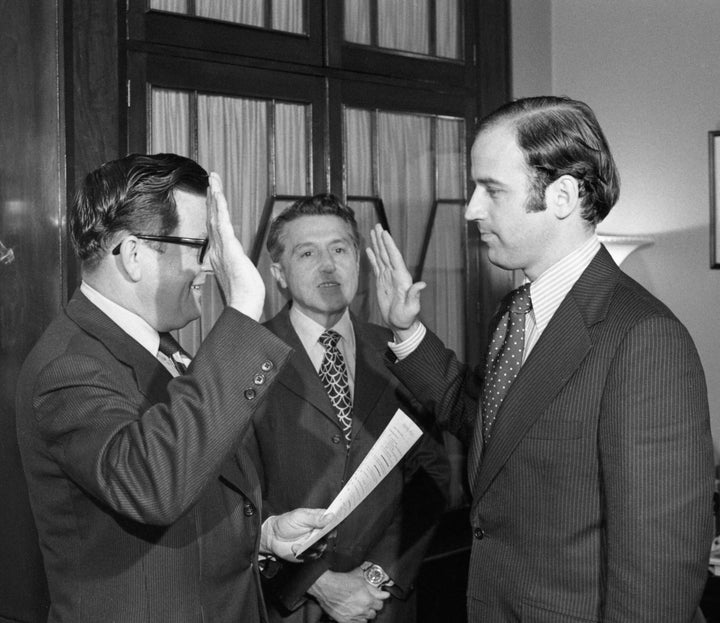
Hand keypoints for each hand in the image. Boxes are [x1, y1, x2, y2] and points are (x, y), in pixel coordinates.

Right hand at [205, 173, 264, 319]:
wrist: (244, 305)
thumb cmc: (244, 296)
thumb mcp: (240, 278)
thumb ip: (236, 268)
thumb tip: (236, 267)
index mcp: (219, 255)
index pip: (215, 228)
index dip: (213, 211)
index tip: (213, 197)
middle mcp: (217, 249)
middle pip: (212, 218)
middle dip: (212, 198)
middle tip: (210, 181)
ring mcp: (221, 247)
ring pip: (215, 216)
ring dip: (214, 196)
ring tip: (212, 179)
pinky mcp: (229, 247)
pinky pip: (222, 221)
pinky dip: (219, 205)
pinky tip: (217, 193)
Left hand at [260, 508, 332, 561]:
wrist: (272, 537)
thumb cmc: (285, 523)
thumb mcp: (300, 517)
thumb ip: (316, 518)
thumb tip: (331, 516)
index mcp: (318, 519)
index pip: (332, 519)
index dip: (337, 520)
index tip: (339, 522)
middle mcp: (318, 530)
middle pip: (330, 534)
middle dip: (325, 535)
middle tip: (319, 535)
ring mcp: (314, 542)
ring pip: (323, 546)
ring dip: (312, 546)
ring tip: (299, 544)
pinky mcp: (309, 553)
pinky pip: (314, 555)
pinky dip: (305, 553)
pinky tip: (295, 548)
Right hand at [308, 568, 389, 622]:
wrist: (326, 587)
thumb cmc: (341, 582)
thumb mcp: (361, 581)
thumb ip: (375, 590)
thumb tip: (385, 594)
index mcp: (367, 600)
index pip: (380, 605)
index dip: (377, 600)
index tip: (374, 598)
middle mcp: (361, 610)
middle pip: (373, 614)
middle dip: (371, 607)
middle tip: (365, 601)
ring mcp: (353, 617)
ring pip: (365, 620)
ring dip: (364, 614)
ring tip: (358, 607)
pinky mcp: (345, 621)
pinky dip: (357, 619)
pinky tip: (353, 613)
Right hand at [366, 224, 425, 339]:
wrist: (401, 324)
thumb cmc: (407, 317)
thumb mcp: (411, 308)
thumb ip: (415, 295)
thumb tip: (422, 284)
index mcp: (402, 278)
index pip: (395, 258)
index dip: (390, 245)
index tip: (385, 233)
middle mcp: (395, 274)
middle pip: (387, 253)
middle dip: (382, 239)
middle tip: (377, 225)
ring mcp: (388, 277)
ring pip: (382, 257)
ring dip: (377, 244)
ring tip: (373, 232)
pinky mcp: (382, 282)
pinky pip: (376, 266)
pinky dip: (373, 257)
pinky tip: (369, 249)